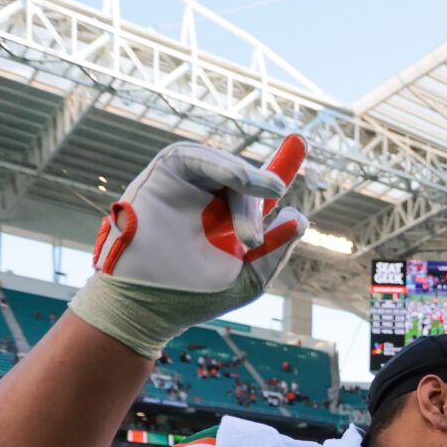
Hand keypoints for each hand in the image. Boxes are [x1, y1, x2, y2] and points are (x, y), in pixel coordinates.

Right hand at [70, 137, 308, 357]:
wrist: (146, 306)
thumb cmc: (195, 296)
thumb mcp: (250, 277)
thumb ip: (276, 248)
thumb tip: (299, 216)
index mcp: (232, 220)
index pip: (260, 189)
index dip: (280, 164)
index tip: (300, 140)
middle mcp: (210, 199)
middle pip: (245, 182)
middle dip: (255, 205)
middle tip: (252, 241)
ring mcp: (185, 186)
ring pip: (223, 166)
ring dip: (246, 177)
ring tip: (267, 193)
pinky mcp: (161, 177)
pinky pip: (190, 155)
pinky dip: (218, 162)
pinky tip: (239, 179)